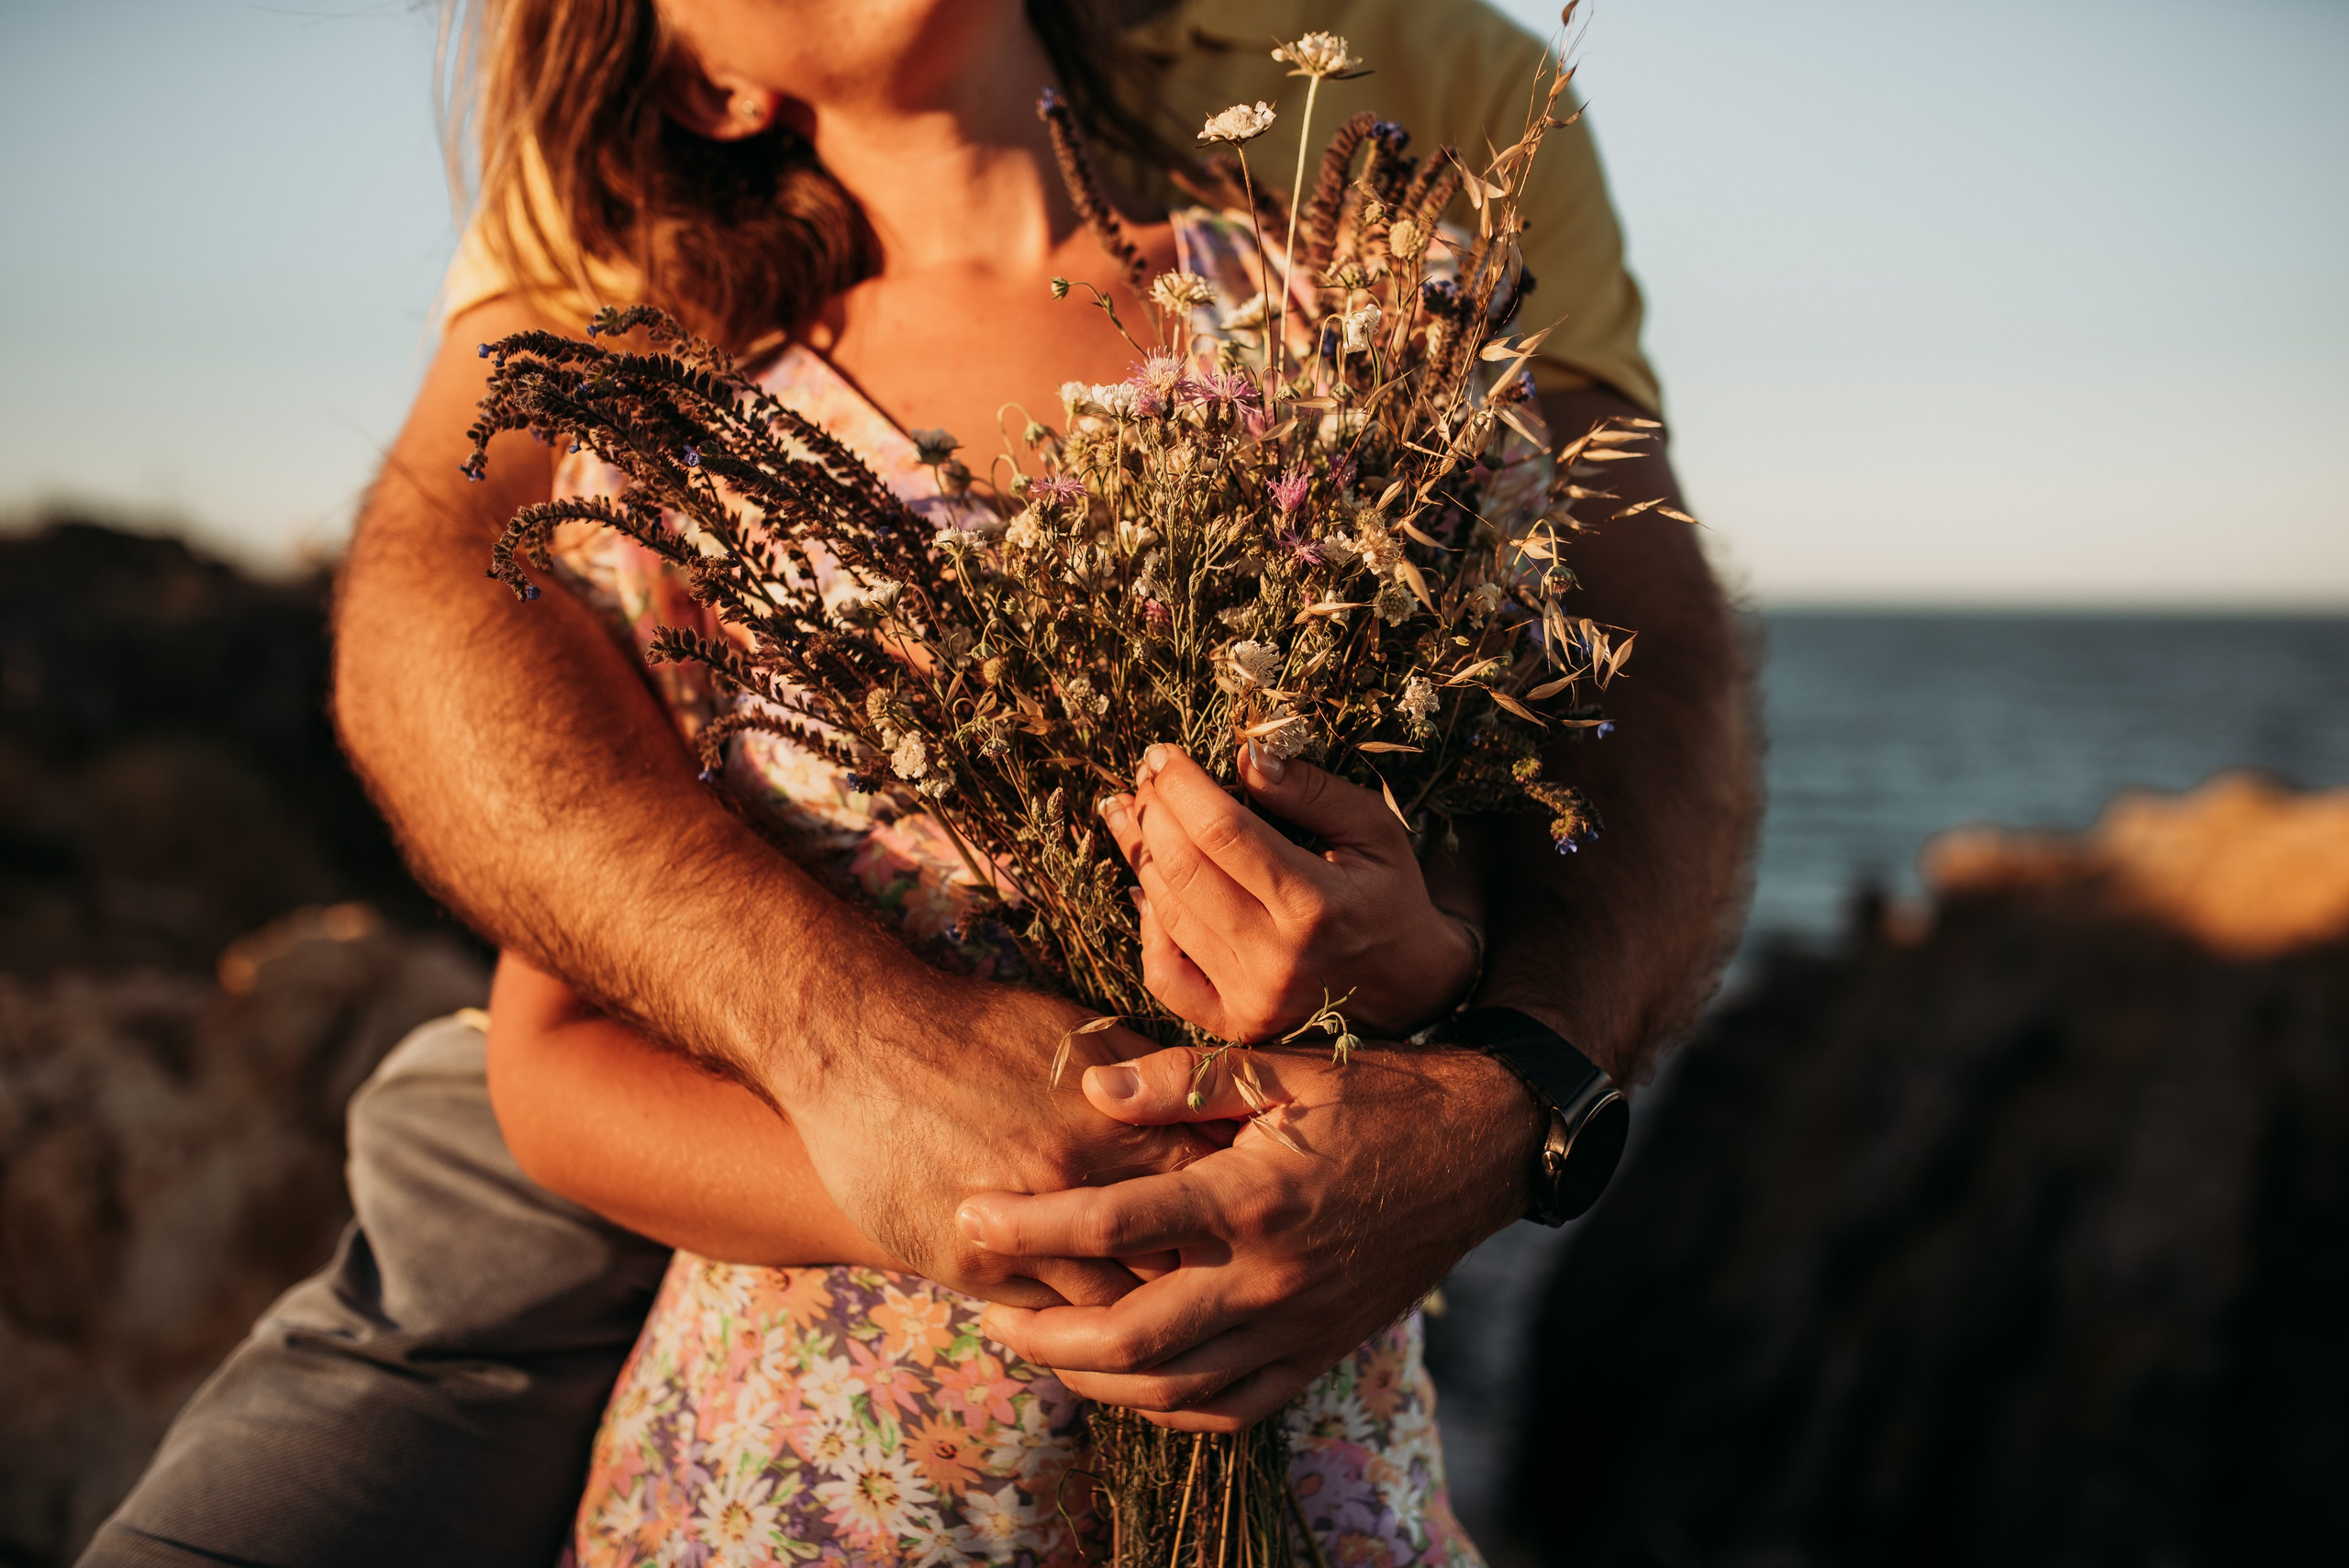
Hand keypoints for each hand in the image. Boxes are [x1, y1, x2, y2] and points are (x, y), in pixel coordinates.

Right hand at [772, 968, 1217, 1311]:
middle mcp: (1080, 1191)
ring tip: (1147, 1310)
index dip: (1227, 1217)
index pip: (1210, 1202)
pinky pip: (1045, 1319)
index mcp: (1120, 1132)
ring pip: (1110, 1310)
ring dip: (1132, 1314)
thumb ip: (1145, 1081)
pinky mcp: (970, 1267)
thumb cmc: (975, 1029)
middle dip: (1193, 1278)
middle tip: (1203, 1280)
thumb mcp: (1076, 1035)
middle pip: (1174, 1268)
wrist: (859, 1044)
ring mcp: (1024, 1237)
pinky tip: (1081, 1315)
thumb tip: (1207, 1107)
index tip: (1232, 1223)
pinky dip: (1072, 1324)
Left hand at [956, 1038, 1543, 1428]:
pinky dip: (1169, 1408)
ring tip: (1039, 1346)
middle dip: (1046, 1333)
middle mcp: (1274, 1276)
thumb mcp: (1283, 1066)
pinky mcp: (1320, 1349)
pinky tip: (1128, 1386)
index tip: (972, 1215)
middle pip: (1133, 1335)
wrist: (1483, 1147)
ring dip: (1094, 1378)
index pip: (1116, 1223)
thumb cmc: (1378, 1094)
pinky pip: (1232, 1406)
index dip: (1031, 1223)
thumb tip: (1086, 1090)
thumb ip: (1180, 1079)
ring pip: (1175, 1387)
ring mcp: (1300, 1325)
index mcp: (1255, 1196)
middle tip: (989, 1310)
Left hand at [1098, 743, 1478, 1041]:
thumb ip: (1311, 792)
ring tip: (1131, 814)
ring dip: (1141, 856)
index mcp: (1315, 905)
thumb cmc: (1391, 895)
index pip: (1223, 833)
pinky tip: (1147, 888)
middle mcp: (1277, 958)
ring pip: (1168, 914)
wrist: (1415, 989)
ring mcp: (1252, 998)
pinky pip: (1165, 976)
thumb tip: (1246, 757)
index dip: (1182, 787)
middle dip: (1153, 813)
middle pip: (1184, 870)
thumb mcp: (1373, 830)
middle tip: (1145, 778)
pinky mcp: (1236, 1024)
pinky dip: (1148, 930)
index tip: (1162, 755)